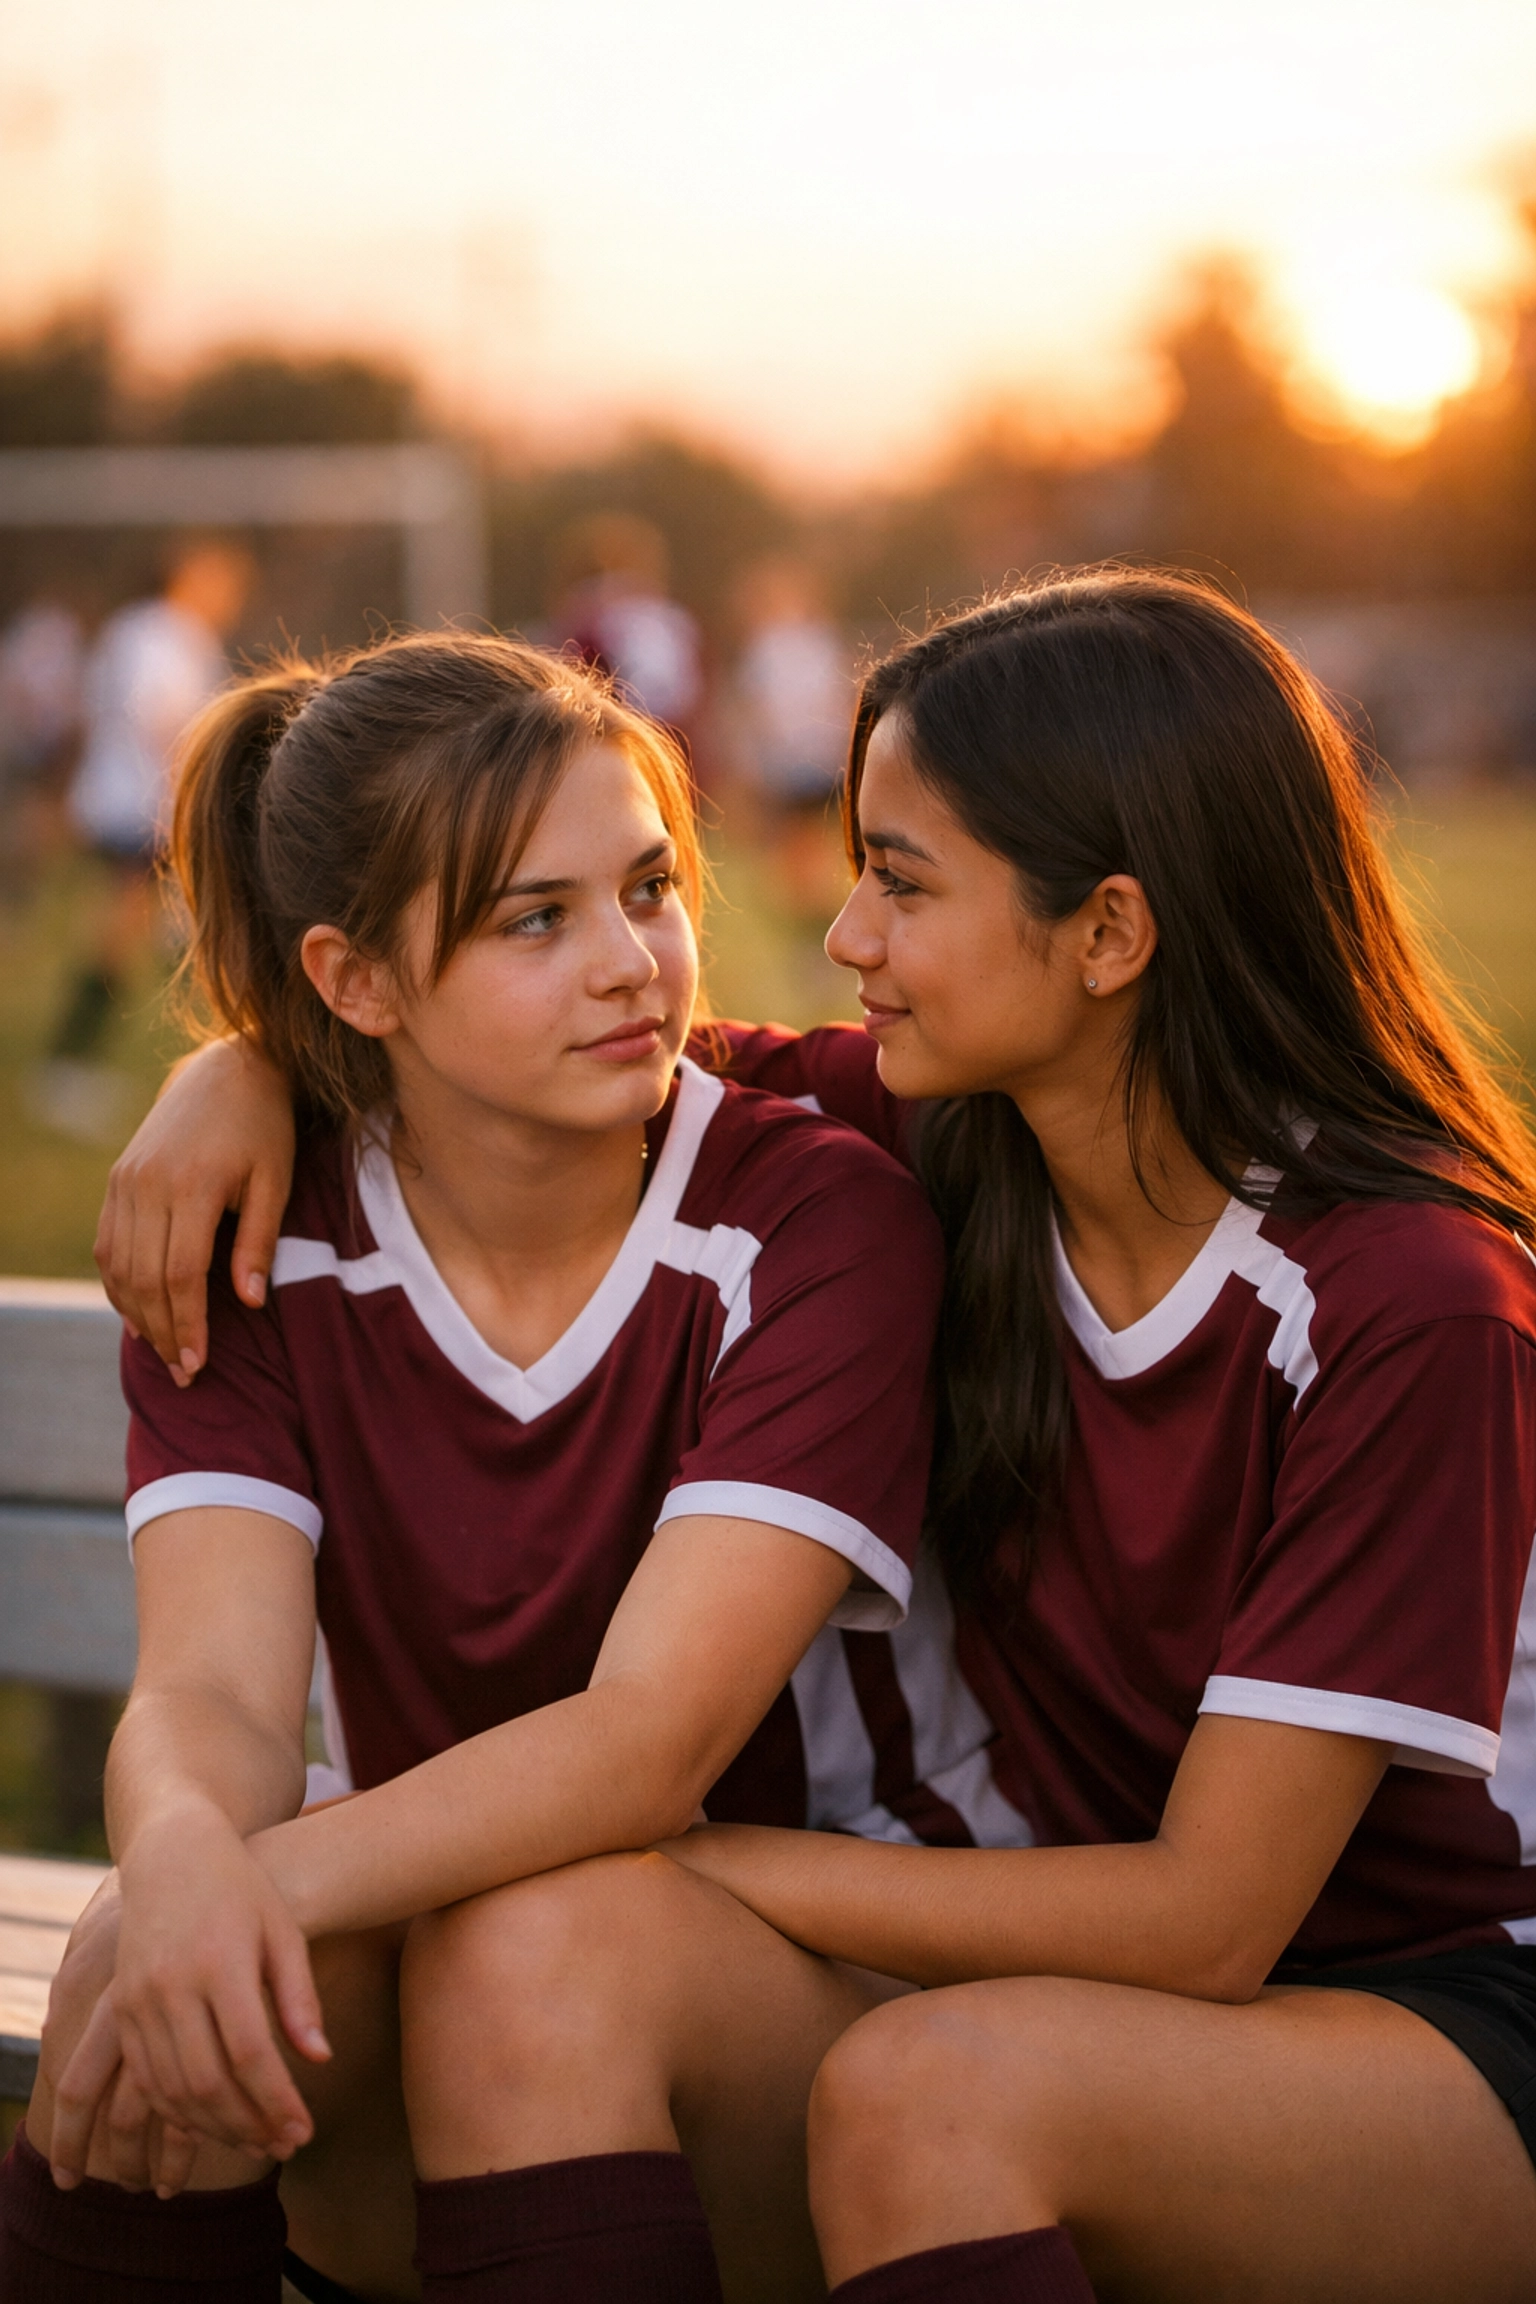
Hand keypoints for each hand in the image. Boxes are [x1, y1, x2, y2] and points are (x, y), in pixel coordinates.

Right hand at [52, 1808, 329, 2184]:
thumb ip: (299, 1997)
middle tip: (284, 2144)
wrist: (174, 1853)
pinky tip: (211, 2120)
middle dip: (248, 2125)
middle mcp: (172, 1984)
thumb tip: (320, 2059)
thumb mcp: (282, 1931)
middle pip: (208, 2082)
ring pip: (171, 2090)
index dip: (277, 2101)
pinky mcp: (121, 2008)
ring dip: (213, 2127)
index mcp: (220, 1962)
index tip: (304, 2130)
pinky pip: (144, 2077)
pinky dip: (176, 2110)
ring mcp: (139, 1998)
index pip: (250, 2053)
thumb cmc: (242, 1889)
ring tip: (255, 2141)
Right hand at [95, 1037, 294, 1380]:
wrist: (228, 1069)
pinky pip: (107, 1243)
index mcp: (194, 1185)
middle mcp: (149, 1183)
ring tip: (163, 1351)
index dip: (188, 1325)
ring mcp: (126, 1180)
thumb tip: (249, 1303)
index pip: (181, 1275)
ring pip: (118, 1265)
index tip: (199, 1365)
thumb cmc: (265, 1128)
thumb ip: (260, 1241)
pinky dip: (117, 1284)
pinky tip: (137, 1314)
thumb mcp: (276, 1180)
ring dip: (136, 1315)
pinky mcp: (117, 1178)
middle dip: (163, 1333)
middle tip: (184, 1373)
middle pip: (144, 1278)